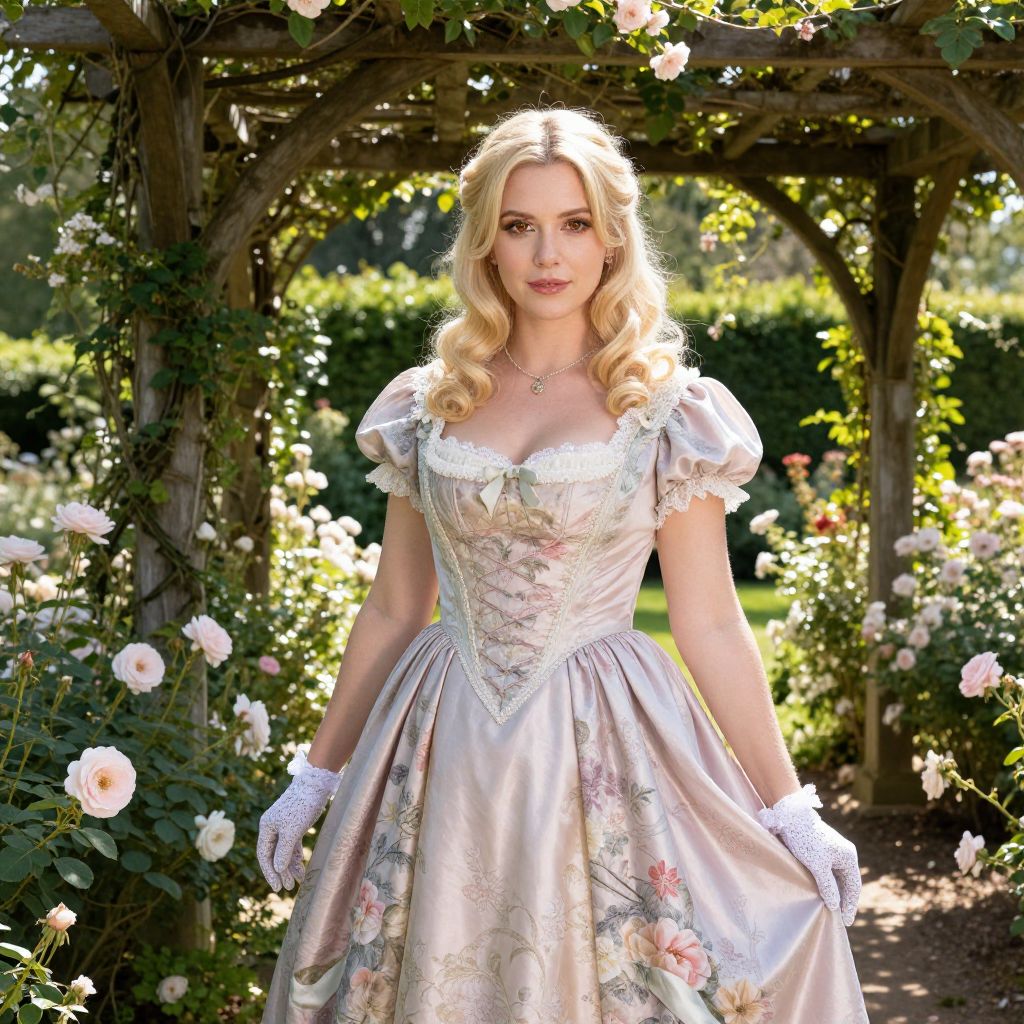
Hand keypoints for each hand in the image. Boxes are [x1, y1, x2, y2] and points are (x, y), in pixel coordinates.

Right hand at [257, 749, 342, 892]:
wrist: (316, 785)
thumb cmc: (302, 806)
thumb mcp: (292, 831)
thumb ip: (284, 851)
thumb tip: (277, 869)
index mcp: (266, 827)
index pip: (263, 855)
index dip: (269, 873)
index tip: (277, 887)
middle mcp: (272, 827)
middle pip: (273, 855)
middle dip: (279, 872)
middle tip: (287, 888)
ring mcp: (283, 826)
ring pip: (283, 851)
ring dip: (289, 867)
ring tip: (296, 882)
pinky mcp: (295, 825)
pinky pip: (292, 846)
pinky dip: (296, 857)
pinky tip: (301, 869)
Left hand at [757, 783, 860, 926]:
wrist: (791, 816)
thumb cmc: (805, 839)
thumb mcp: (817, 865)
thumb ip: (828, 886)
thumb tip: (834, 905)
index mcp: (849, 857)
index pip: (854, 887)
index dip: (850, 905)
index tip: (846, 921)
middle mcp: (845, 854)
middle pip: (847, 883)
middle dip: (843, 901)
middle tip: (839, 919)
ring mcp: (834, 851)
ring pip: (837, 878)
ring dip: (835, 893)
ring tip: (830, 909)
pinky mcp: (822, 850)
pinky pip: (828, 872)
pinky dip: (827, 884)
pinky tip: (821, 893)